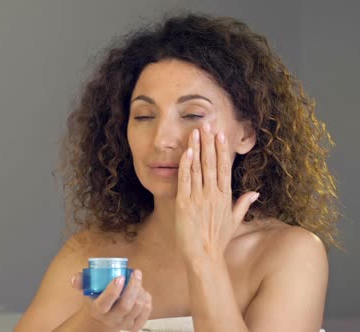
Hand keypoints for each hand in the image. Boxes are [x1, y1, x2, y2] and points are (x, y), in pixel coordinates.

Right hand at [70, 270, 151, 331]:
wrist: (99, 322)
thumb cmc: (95, 302)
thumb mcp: (86, 292)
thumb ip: (81, 282)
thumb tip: (75, 278)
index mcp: (98, 309)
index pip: (106, 302)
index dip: (114, 289)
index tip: (120, 276)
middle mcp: (111, 319)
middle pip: (125, 305)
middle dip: (133, 287)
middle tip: (136, 273)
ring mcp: (123, 324)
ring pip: (137, 308)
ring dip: (141, 292)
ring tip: (138, 280)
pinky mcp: (133, 326)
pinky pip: (144, 316)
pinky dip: (147, 302)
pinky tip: (144, 293)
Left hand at [175, 123, 258, 260]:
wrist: (204, 256)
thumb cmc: (218, 240)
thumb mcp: (234, 221)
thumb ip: (243, 204)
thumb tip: (255, 193)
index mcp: (225, 197)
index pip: (224, 167)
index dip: (222, 149)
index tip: (220, 134)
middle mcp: (213, 195)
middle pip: (212, 163)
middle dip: (209, 142)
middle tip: (207, 124)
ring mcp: (199, 199)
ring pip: (198, 169)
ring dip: (197, 149)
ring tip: (195, 132)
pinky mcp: (184, 205)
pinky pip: (185, 181)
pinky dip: (186, 166)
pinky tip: (186, 152)